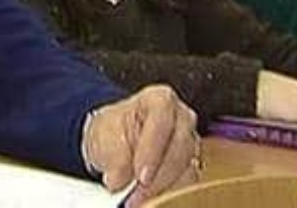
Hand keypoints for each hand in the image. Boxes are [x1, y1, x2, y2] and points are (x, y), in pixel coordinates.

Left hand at [83, 85, 199, 205]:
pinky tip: (152, 199)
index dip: (151, 151)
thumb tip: (118, 179)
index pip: (161, 122)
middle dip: (158, 175)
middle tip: (137, 194)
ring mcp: (190, 141)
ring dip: (163, 188)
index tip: (140, 175)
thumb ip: (113, 155)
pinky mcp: (191, 163)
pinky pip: (187, 181)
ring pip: (186, 168)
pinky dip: (169, 193)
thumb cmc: (114, 129)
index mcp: (159, 99)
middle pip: (179, 148)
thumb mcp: (105, 134)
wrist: (116, 139)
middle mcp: (181, 118)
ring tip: (139, 200)